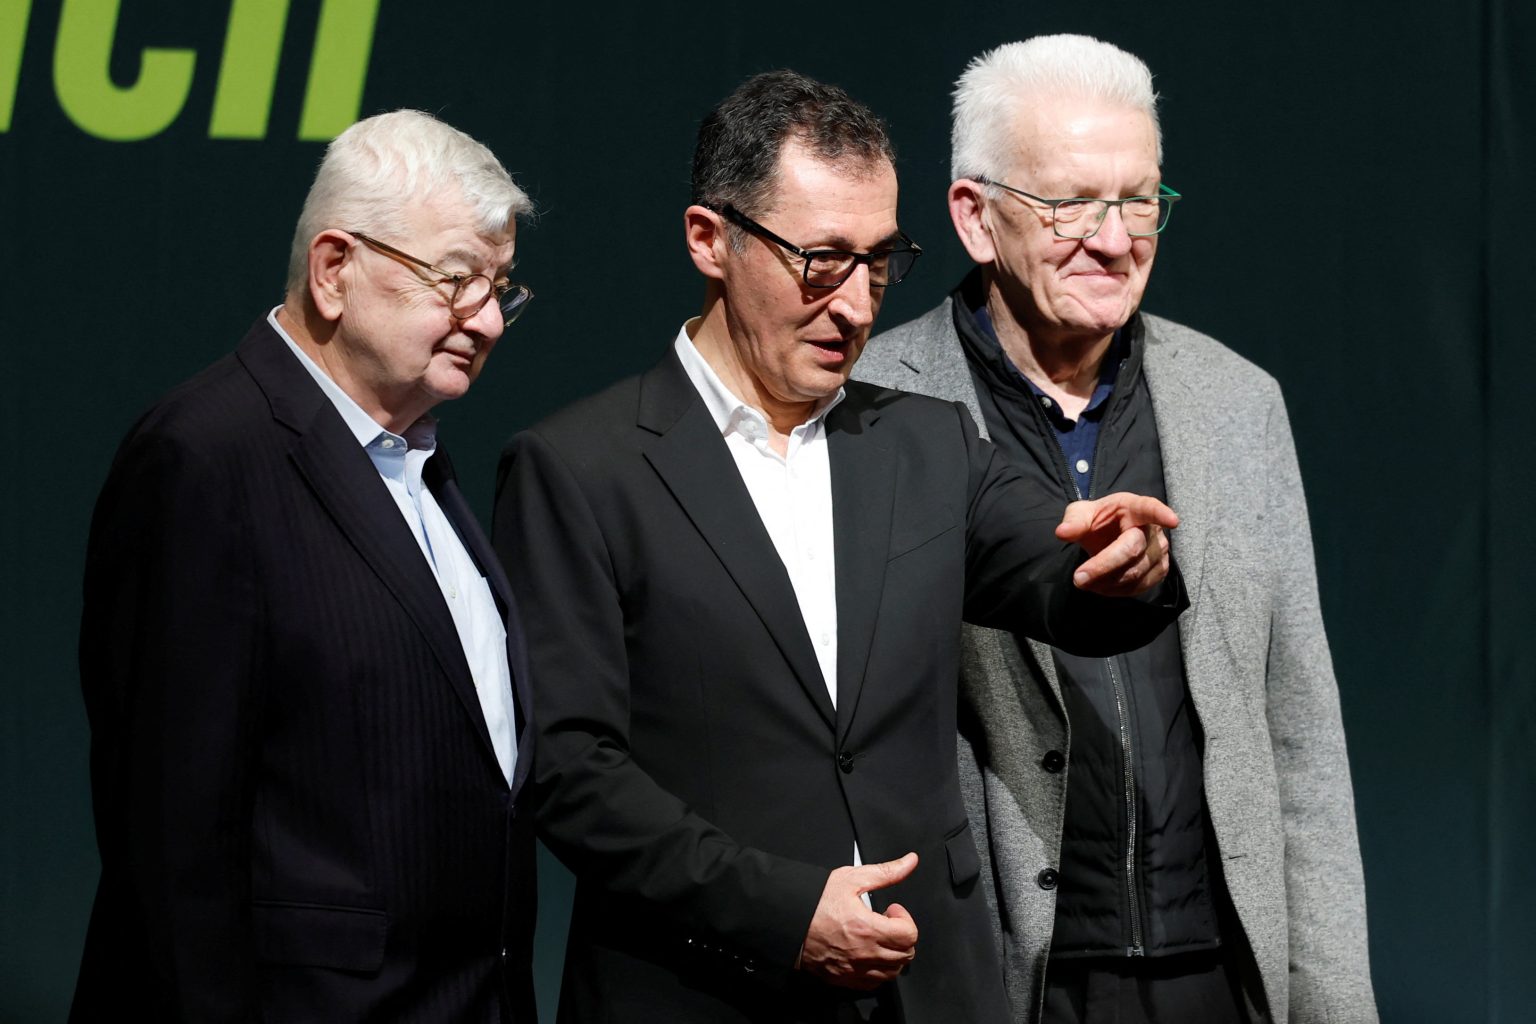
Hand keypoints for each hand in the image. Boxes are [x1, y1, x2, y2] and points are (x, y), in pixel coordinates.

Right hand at [797, 853, 918, 990]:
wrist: (787, 921)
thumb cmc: (814, 901)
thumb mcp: (850, 878)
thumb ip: (885, 872)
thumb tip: (910, 862)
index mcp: (867, 928)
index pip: (909, 935)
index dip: (905, 919)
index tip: (891, 910)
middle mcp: (864, 954)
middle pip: (905, 955)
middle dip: (902, 936)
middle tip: (886, 922)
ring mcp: (854, 969)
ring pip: (892, 972)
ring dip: (893, 954)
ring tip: (878, 937)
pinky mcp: (844, 978)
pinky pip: (873, 983)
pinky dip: (878, 970)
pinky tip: (868, 953)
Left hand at [1056, 492, 1178, 596]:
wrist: (1108, 535)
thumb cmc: (1098, 521)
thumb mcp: (1081, 514)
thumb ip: (1074, 521)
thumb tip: (1063, 532)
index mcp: (1134, 508)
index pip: (1150, 508)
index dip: (1161, 514)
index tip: (1172, 520)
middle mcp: (1152, 529)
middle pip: (1132, 550)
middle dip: (1103, 566)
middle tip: (1078, 578)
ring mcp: (1159, 551)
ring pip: (1136, 572)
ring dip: (1107, 582)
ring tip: (1084, 581)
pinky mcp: (1159, 570)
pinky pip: (1141, 586)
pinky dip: (1117, 590)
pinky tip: (1100, 587)